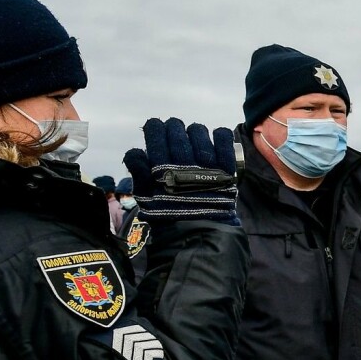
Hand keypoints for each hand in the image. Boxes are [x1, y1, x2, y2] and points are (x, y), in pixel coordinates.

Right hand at [123, 118, 237, 223]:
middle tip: (175, 133)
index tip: (157, 129)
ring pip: (199, 132)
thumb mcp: (145, 196)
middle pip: (177, 130)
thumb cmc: (168, 213)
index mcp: (161, 167)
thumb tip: (134, 151)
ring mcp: (206, 165)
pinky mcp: (226, 169)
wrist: (198, 232)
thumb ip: (138, 173)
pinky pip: (225, 141)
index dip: (155, 128)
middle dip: (173, 128)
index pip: (156, 133)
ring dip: (195, 132)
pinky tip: (216, 137)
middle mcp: (183, 162)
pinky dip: (221, 135)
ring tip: (194, 139)